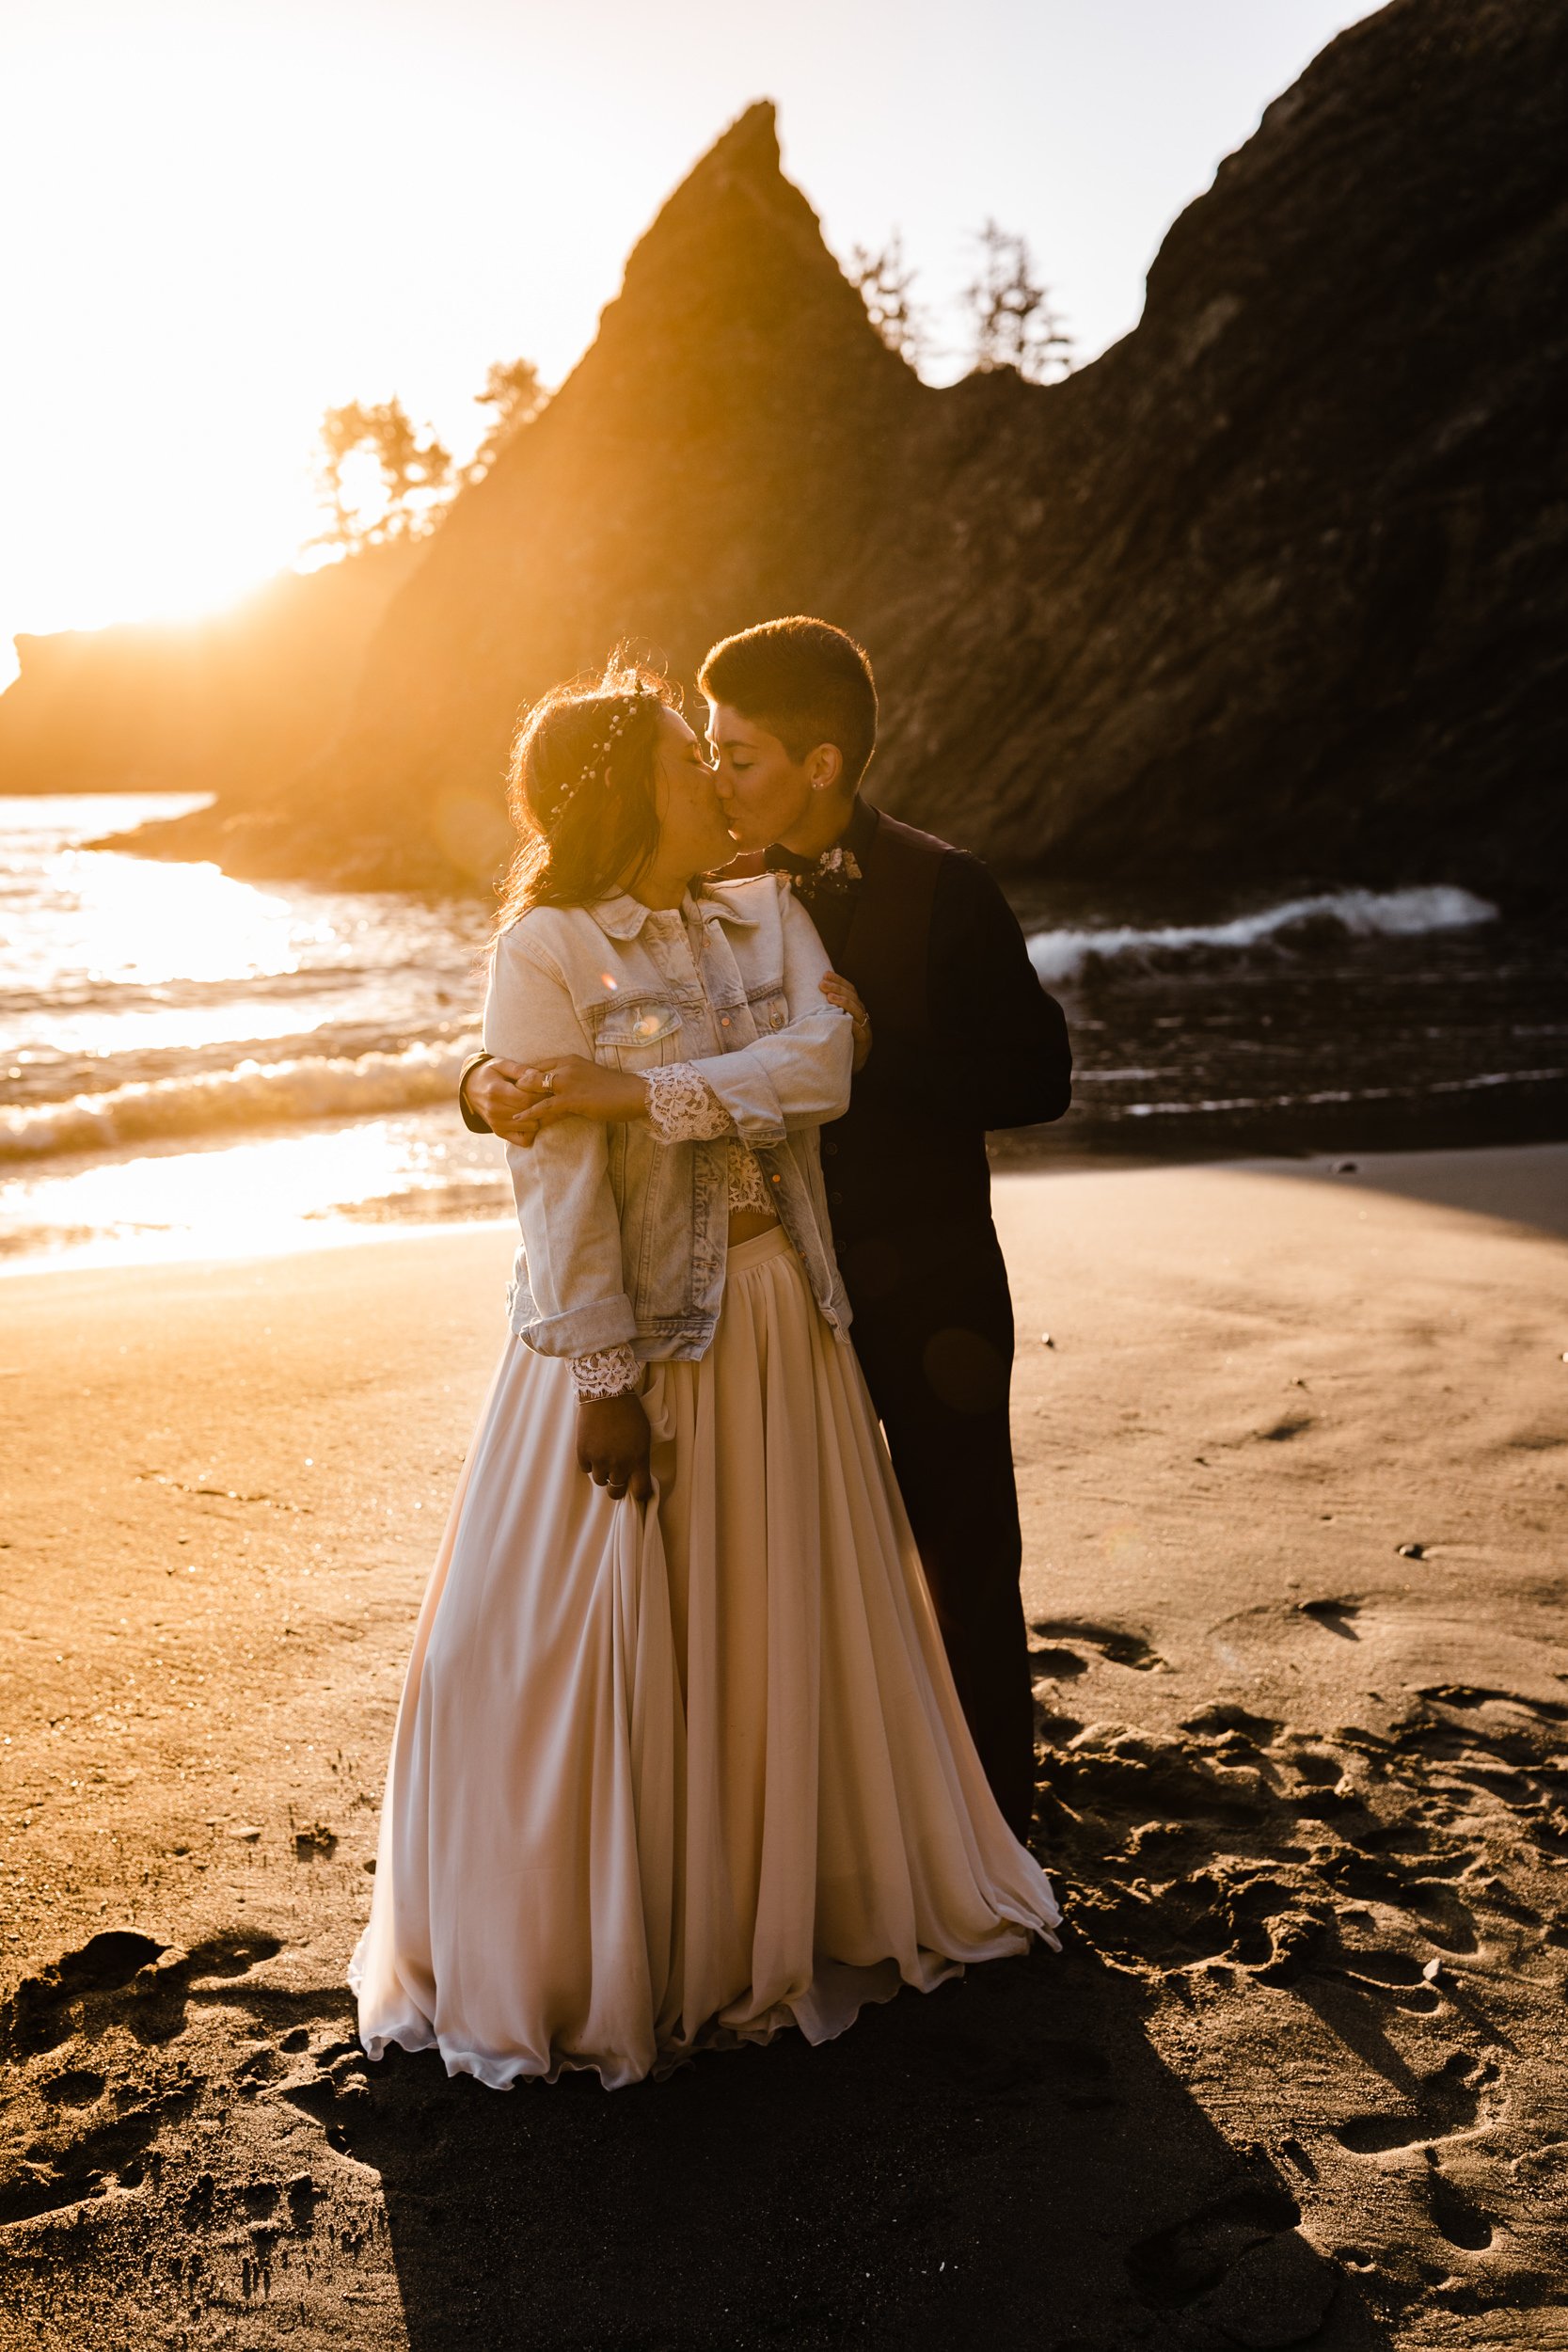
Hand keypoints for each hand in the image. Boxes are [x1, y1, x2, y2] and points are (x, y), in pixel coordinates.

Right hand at [464, 1056, 551, 1144]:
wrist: (471, 1088)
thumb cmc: (490, 1074)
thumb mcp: (501, 1064)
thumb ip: (519, 1069)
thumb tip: (538, 1075)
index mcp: (496, 1091)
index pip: (526, 1098)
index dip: (541, 1094)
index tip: (548, 1088)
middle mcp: (495, 1110)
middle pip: (530, 1113)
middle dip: (543, 1105)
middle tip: (550, 1097)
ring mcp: (496, 1123)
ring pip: (530, 1127)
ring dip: (539, 1118)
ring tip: (541, 1106)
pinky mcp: (499, 1132)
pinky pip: (523, 1140)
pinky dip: (531, 1132)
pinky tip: (532, 1119)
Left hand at [514, 1055, 649, 1145]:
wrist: (634, 1093)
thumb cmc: (614, 1088)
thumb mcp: (589, 1079)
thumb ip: (571, 1082)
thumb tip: (557, 1093)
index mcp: (570, 1059)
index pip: (538, 1064)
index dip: (523, 1076)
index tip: (511, 1086)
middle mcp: (566, 1066)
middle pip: (531, 1074)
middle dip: (516, 1088)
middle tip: (502, 1099)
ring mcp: (568, 1082)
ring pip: (535, 1088)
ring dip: (520, 1100)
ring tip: (506, 1110)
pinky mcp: (573, 1098)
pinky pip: (546, 1107)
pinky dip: (531, 1113)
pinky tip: (519, 1119)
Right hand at [576, 1392, 652, 1500]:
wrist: (606, 1393)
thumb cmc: (629, 1411)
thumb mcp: (643, 1435)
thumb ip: (640, 1458)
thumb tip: (635, 1475)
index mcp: (639, 1459)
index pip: (640, 1491)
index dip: (639, 1495)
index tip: (636, 1491)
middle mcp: (620, 1463)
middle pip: (616, 1491)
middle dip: (617, 1486)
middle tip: (616, 1477)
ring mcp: (600, 1459)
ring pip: (600, 1480)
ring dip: (603, 1472)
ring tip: (604, 1456)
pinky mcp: (583, 1453)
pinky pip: (586, 1469)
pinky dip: (589, 1462)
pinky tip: (593, 1448)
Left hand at [819, 974, 871, 1071]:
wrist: (846, 1064)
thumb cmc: (836, 1041)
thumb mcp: (830, 1022)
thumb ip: (824, 1010)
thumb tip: (805, 997)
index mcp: (854, 1008)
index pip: (849, 990)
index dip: (839, 981)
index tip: (825, 974)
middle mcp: (861, 1015)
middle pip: (852, 997)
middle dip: (837, 988)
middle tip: (822, 983)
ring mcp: (864, 1028)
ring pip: (857, 1010)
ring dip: (844, 1002)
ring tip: (829, 996)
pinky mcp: (864, 1041)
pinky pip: (860, 1030)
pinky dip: (852, 1023)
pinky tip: (843, 1017)